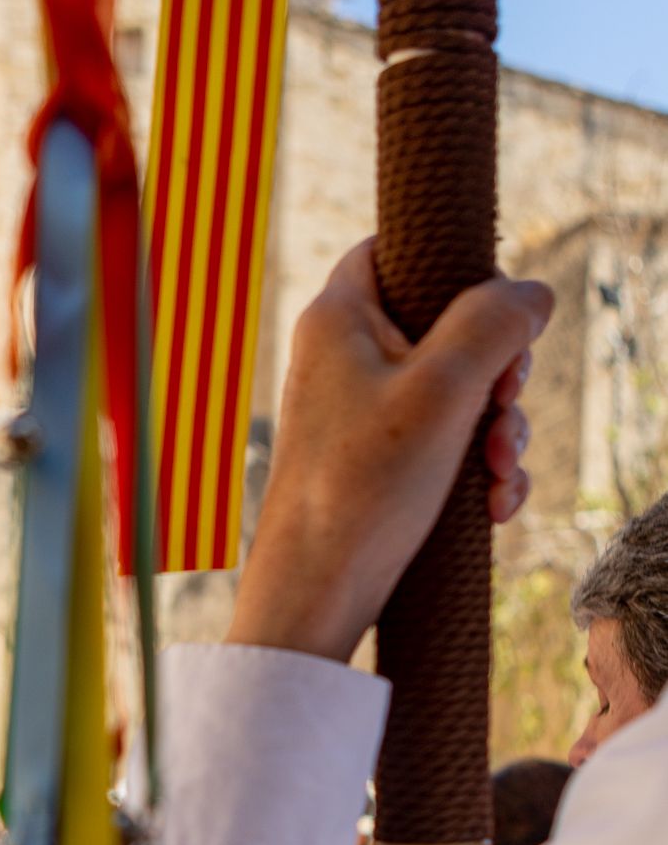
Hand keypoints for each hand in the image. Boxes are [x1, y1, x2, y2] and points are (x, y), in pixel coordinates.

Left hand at [227, 242, 553, 664]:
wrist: (313, 595)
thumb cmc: (361, 489)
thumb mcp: (444, 390)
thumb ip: (492, 324)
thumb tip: (531, 293)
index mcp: (339, 319)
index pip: (396, 248)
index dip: (456, 266)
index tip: (494, 312)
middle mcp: (342, 360)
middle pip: (447, 327)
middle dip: (498, 375)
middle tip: (502, 412)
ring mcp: (358, 415)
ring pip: (456, 394)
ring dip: (497, 433)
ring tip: (496, 475)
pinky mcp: (374, 466)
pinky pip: (443, 447)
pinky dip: (475, 472)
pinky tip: (491, 508)